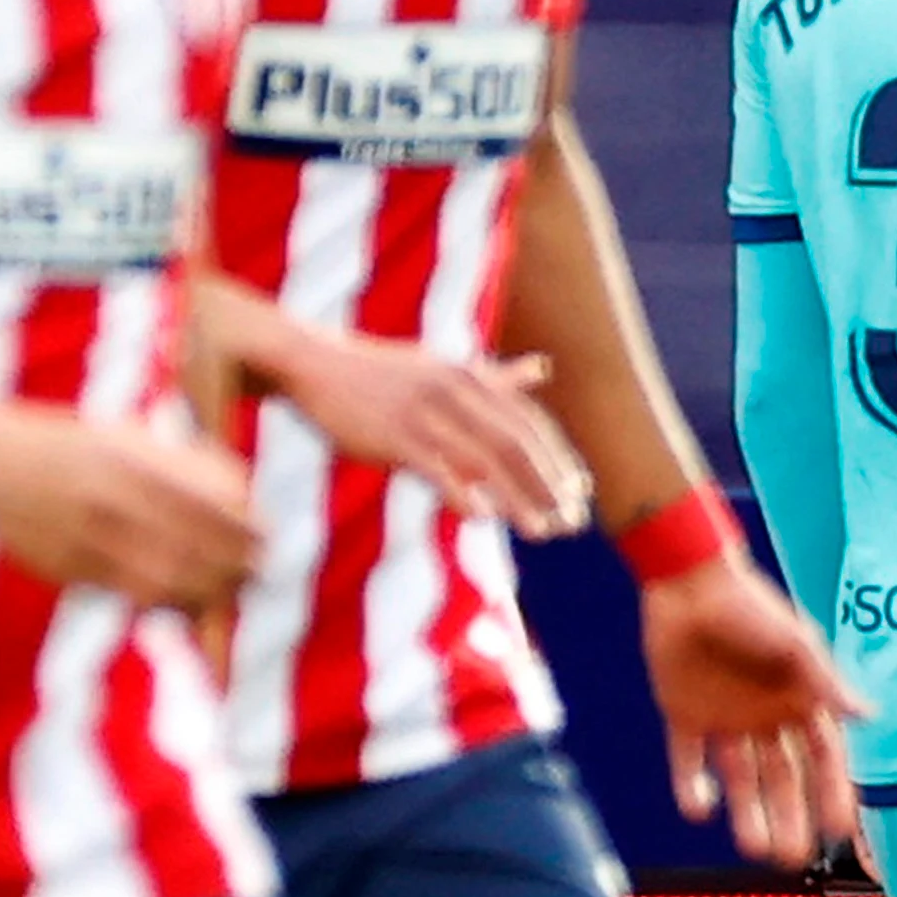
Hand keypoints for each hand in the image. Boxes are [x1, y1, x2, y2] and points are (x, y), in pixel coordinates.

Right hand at [0, 408, 265, 613]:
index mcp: (130, 463)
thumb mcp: (122, 436)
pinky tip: (184, 602)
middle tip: (260, 572)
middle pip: (190, 547)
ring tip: (231, 592)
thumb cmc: (64, 442)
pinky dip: (161, 600)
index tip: (268, 537)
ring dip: (204, 591)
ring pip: (161, 578)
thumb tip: (238, 493)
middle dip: (233, 565)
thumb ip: (176, 463)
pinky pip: (124, 591)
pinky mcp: (64, 566)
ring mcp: (84, 537)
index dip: (243, 528)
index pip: (205, 504)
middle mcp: (110, 501)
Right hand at [263, 329, 589, 535]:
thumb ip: (497, 376)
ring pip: (485, 461)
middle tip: (573, 521)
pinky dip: (463, 493)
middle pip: (517, 444)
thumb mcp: (445, 367)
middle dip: (549, 485)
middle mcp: (457, 391)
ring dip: (518, 499)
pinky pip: (437, 468)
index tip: (581, 493)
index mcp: (473, 376)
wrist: (315, 364)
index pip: (531, 423)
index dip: (559, 459)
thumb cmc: (382, 373)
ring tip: (542, 532)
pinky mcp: (393, 435)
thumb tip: (543, 368)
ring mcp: (426, 413)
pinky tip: (484, 520)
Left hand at [642, 554, 867, 869]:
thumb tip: (869, 717)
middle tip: (791, 857)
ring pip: (740, 778)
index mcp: (800, 700)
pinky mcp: (685, 714)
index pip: (823, 759)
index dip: (832, 794)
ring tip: (754, 846)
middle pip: (783, 779)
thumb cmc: (750, 605)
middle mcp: (767, 715)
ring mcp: (726, 717)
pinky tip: (698, 810)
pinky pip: (688, 760)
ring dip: (747, 813)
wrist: (686, 580)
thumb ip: (827, 683)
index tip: (840, 830)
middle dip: (790, 818)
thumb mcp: (796, 644)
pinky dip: (691, 785)